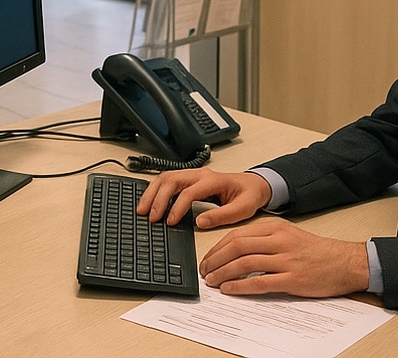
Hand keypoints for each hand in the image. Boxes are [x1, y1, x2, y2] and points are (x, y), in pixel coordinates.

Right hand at [137, 168, 271, 228]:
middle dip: (157, 199)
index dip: (176, 207)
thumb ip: (221, 216)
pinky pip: (167, 180)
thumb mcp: (242, 209)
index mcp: (213, 181)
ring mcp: (193, 174)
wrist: (254, 185)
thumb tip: (199, 222)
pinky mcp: (189, 179)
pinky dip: (155, 190)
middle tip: (149, 216)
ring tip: (142, 209)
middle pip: (171, 180)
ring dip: (152, 193)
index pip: (188, 192)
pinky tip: (149, 201)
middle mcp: (200, 174)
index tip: (169, 222)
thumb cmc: (248, 196)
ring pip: (165, 177)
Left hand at [198, 218, 369, 297]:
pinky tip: (230, 289)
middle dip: (215, 260)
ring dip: (223, 273)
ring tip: (213, 281)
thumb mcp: (289, 234)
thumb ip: (264, 239)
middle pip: (236, 247)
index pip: (237, 235)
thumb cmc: (317, 251)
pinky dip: (241, 286)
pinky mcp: (293, 279)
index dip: (217, 248)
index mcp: (275, 228)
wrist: (346, 262)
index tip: (207, 258)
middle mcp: (278, 241)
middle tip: (205, 271)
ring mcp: (286, 260)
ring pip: (245, 263)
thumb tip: (235, 250)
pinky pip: (260, 282)